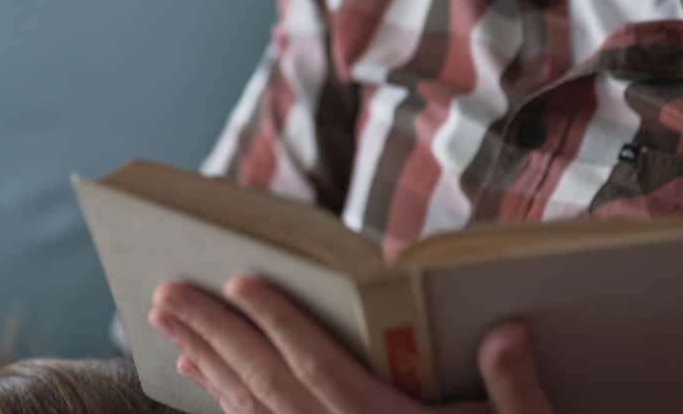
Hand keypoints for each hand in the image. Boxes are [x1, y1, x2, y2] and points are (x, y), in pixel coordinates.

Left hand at [148, 277, 553, 413]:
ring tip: (168, 325)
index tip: (240, 281)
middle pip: (267, 388)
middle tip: (166, 293)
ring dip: (207, 366)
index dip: (280, 324)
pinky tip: (201, 378)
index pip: (322, 371)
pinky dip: (224, 405)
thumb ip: (516, 390)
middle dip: (215, 337)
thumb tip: (509, 331)